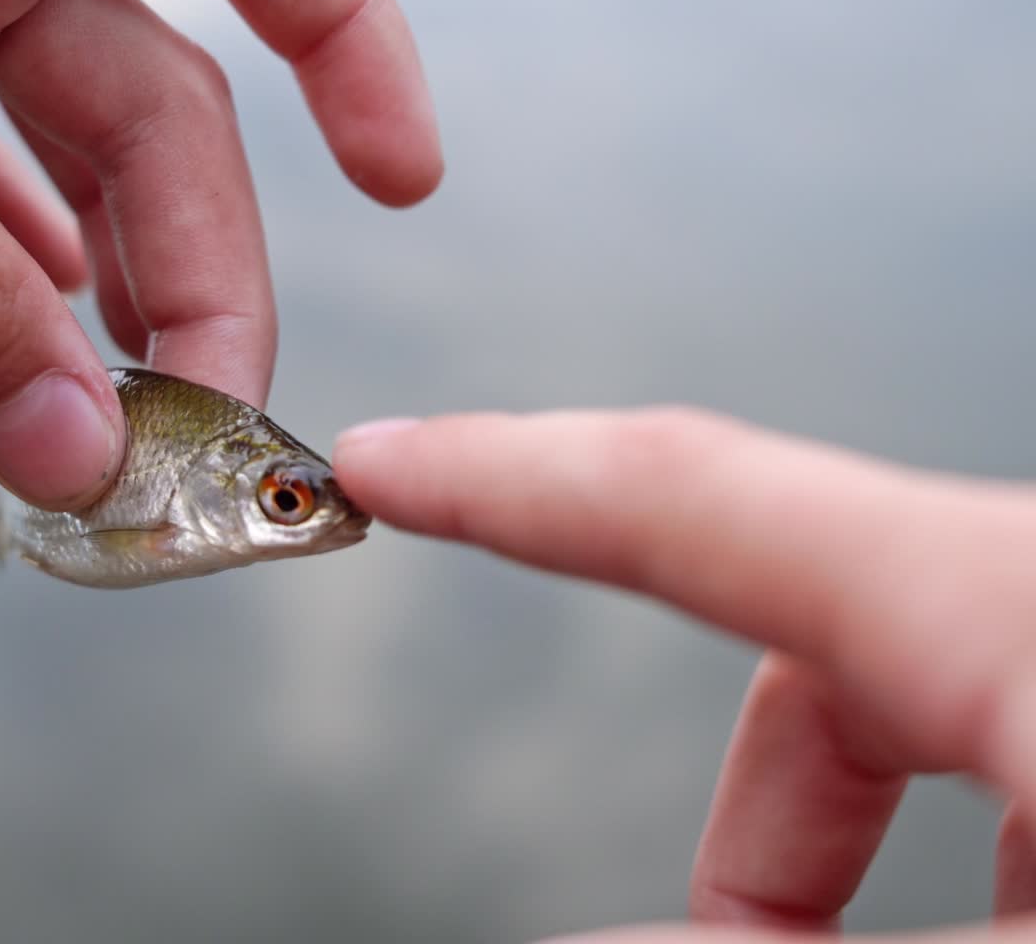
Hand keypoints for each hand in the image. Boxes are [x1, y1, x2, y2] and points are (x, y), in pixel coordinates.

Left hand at [0, 0, 438, 509]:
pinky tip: (28, 356)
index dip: (351, 27)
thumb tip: (80, 450)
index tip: (400, 181)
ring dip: (112, 290)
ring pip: (63, 157)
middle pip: (155, 97)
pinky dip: (7, 276)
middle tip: (198, 427)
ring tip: (130, 420)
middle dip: (202, 263)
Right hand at [335, 409, 1035, 942]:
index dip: (502, 475)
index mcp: (1017, 600)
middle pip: (813, 640)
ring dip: (838, 870)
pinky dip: (960, 878)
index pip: (684, 492)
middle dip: (742, 821)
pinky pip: (1018, 760)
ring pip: (922, 713)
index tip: (386, 462)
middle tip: (691, 941)